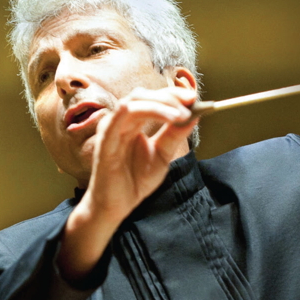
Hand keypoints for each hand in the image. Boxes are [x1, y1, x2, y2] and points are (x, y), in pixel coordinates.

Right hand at [83, 86, 197, 223]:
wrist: (119, 205)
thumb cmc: (136, 179)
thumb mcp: (163, 154)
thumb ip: (175, 134)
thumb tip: (194, 114)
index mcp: (133, 121)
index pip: (152, 98)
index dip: (172, 94)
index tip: (193, 97)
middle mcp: (121, 121)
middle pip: (142, 96)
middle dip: (168, 97)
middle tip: (189, 103)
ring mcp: (111, 130)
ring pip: (133, 104)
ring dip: (158, 106)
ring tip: (179, 115)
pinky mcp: (105, 144)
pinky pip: (114, 123)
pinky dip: (127, 113)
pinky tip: (141, 109)